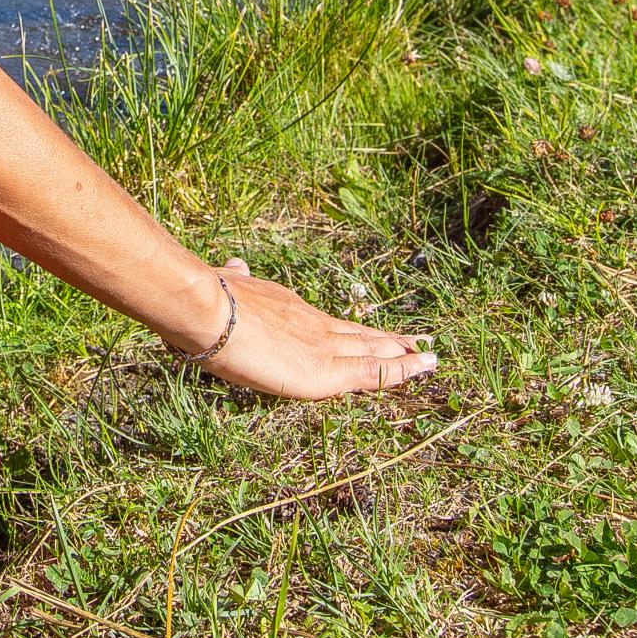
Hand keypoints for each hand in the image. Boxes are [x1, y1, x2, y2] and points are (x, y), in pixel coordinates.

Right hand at [196, 257, 437, 399]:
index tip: (369, 332)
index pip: (329, 325)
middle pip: (359, 334)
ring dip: (402, 353)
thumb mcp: (226, 283)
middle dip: (385, 340)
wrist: (210, 311)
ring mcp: (325, 345)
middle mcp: (314, 323)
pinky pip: (375, 373)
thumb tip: (234, 264)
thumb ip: (235, 278)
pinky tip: (425, 366)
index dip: (352, 330)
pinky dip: (403, 370)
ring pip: (374, 350)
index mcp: (289, 309)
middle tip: (414, 342)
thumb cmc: (209, 302)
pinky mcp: (329, 371)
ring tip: (427, 355)